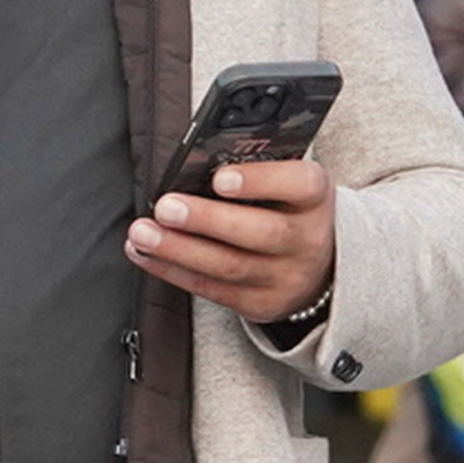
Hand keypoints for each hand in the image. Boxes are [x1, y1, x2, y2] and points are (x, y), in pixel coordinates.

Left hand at [126, 156, 336, 325]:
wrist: (320, 266)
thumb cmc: (288, 209)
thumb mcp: (287, 183)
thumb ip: (255, 170)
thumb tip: (196, 159)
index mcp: (314, 198)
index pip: (300, 185)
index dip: (260, 182)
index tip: (220, 177)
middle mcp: (307, 240)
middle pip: (261, 232)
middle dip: (207, 220)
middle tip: (165, 207)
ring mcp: (286, 277)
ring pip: (230, 266)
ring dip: (179, 249)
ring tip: (143, 233)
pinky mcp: (261, 303)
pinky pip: (213, 289)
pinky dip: (173, 271)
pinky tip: (146, 254)